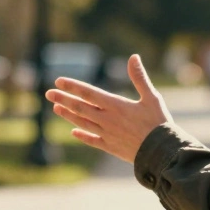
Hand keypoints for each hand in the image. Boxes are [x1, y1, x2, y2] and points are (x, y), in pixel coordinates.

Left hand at [45, 54, 172, 163]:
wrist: (161, 152)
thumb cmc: (159, 123)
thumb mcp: (152, 97)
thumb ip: (139, 78)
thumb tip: (133, 57)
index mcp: (116, 105)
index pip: (88, 92)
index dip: (72, 86)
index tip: (58, 81)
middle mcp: (107, 119)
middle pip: (80, 107)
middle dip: (63, 99)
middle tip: (48, 93)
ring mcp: (107, 134)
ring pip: (82, 123)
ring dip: (68, 115)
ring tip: (56, 108)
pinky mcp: (111, 147)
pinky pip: (92, 141)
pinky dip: (82, 136)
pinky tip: (73, 132)